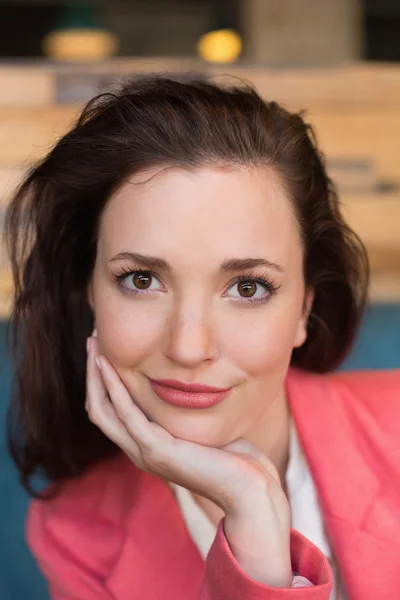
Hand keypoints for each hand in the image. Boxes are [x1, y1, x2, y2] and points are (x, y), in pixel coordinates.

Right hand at [86, 331, 291, 585]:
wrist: (247, 489)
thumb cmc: (233, 458)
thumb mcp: (201, 428)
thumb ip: (186, 412)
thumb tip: (190, 386)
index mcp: (147, 446)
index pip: (111, 412)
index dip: (102, 382)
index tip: (104, 350)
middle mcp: (139, 450)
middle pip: (99, 409)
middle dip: (93, 374)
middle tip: (91, 340)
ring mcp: (145, 452)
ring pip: (103, 410)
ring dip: (96, 375)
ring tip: (93, 345)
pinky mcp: (156, 450)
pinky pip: (126, 413)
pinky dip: (115, 388)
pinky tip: (110, 366)